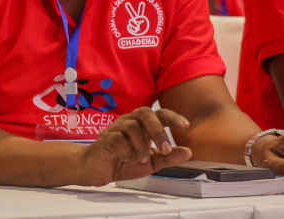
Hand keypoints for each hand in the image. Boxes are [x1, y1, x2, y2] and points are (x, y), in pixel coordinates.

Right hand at [76, 107, 192, 185]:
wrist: (96, 170)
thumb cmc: (121, 162)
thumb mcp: (151, 163)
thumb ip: (168, 157)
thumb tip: (187, 152)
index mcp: (142, 126)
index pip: (159, 114)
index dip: (173, 117)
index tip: (185, 126)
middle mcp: (129, 122)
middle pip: (145, 113)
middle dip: (158, 130)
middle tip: (164, 149)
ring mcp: (116, 128)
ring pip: (133, 127)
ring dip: (141, 146)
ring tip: (141, 159)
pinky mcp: (105, 138)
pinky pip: (119, 139)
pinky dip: (127, 151)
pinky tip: (126, 158)